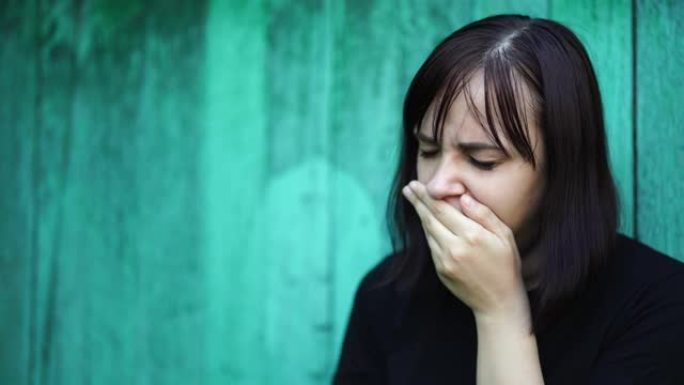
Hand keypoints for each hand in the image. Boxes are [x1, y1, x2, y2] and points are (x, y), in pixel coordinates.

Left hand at [402, 181, 528, 320]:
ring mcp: (445, 260)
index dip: (427, 196)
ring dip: (420, 215)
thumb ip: (483, 214)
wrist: (499, 302)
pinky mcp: (441, 270)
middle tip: (408, 188)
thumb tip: (463, 197)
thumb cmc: (506, 265)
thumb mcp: (504, 236)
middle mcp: (454, 247)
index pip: (442, 210)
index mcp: (471, 235)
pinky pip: (432, 246)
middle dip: (418, 201)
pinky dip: (428, 232)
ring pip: (428, 232)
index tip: (416, 185)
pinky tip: (427, 222)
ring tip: (414, 200)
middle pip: (430, 219)